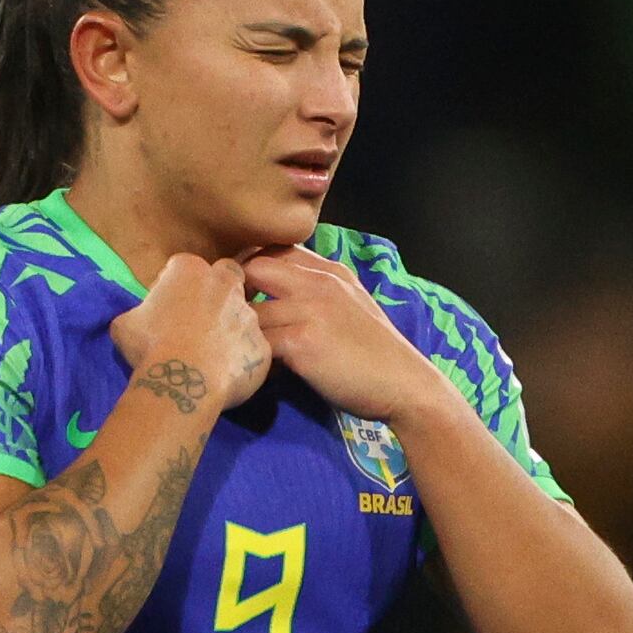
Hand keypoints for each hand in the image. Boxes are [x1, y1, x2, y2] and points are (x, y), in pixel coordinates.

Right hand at [106, 254, 270, 422]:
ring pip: (242, 312)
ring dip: (229, 326)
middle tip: (197, 319)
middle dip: (215, 291)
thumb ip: (138, 312)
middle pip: (225, 276)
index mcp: (189, 269)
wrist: (185, 382)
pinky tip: (222, 374)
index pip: (182, 266)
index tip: (165, 307)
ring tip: (209, 352)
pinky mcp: (262, 345)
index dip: (173, 286)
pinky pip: (251, 348)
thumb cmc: (150, 346)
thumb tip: (140, 319)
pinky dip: (240, 357)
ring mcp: (249, 313)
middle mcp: (226, 283)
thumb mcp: (124, 324)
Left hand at [240, 247, 455, 425]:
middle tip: (228, 322)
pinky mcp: (303, 341)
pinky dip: (250, 357)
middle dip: (234, 293)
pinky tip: (255, 371)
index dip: (250, 269)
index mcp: (330, 271)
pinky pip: (257, 342)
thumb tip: (275, 292)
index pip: (274, 250)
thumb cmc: (373, 352)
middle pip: (253, 267)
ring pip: (248, 310)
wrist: (404, 383)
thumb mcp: (349, 305)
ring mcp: (311, 309)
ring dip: (237, 331)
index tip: (242, 297)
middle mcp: (320, 283)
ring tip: (238, 351)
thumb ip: (317, 292)